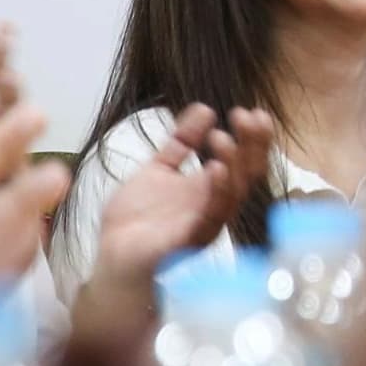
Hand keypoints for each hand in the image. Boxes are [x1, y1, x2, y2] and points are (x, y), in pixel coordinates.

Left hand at [94, 103, 277, 283]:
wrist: (113, 256)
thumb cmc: (137, 220)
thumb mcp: (159, 169)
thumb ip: (182, 141)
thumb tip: (205, 109)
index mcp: (210, 189)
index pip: (244, 161)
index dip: (252, 138)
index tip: (250, 111)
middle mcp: (214, 205)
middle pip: (247, 174)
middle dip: (252, 145)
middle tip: (245, 116)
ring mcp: (204, 223)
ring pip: (231, 194)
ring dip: (233, 164)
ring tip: (222, 138)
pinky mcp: (188, 241)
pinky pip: (209, 217)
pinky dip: (216, 193)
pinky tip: (215, 169)